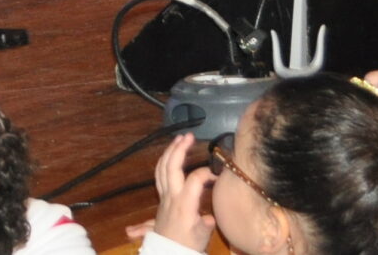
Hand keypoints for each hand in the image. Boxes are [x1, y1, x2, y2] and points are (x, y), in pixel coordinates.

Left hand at [149, 135, 215, 251]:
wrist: (167, 253)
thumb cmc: (186, 245)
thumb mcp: (202, 234)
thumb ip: (207, 220)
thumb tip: (208, 216)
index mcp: (184, 204)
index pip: (195, 179)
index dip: (207, 173)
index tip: (219, 175)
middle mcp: (171, 196)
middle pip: (171, 167)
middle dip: (179, 149)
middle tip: (189, 136)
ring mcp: (164, 196)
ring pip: (162, 168)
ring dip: (169, 151)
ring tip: (178, 139)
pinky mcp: (161, 199)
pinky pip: (159, 175)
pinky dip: (163, 162)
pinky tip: (168, 154)